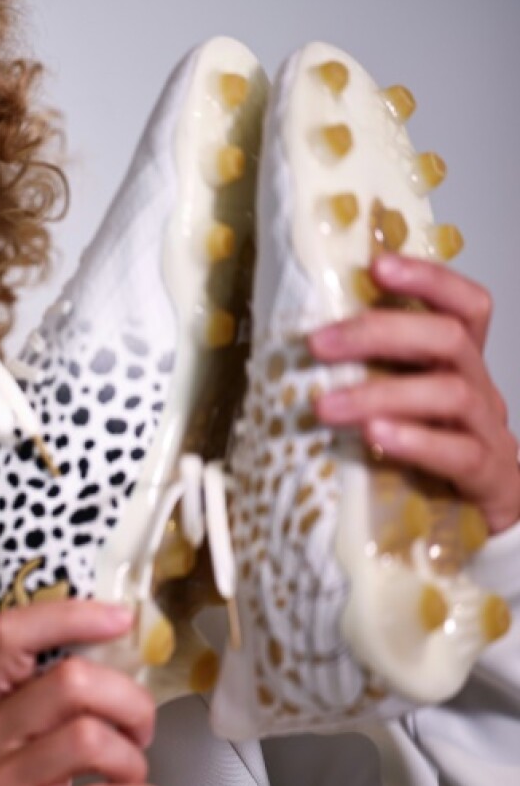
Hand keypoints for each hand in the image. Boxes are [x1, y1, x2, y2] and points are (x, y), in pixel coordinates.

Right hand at [0, 599, 165, 785]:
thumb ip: (37, 699)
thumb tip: (114, 658)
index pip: (13, 634)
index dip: (71, 616)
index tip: (120, 617)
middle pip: (72, 681)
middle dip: (129, 700)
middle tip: (139, 725)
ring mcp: (1, 784)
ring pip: (91, 738)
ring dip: (131, 758)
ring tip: (128, 773)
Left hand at [309, 251, 519, 533]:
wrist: (484, 520)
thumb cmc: (430, 451)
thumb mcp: (400, 402)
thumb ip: (369, 372)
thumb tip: (296, 344)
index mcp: (458, 363)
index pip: (464, 305)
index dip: (429, 279)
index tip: (377, 265)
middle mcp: (478, 387)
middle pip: (448, 340)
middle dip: (380, 333)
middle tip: (319, 343)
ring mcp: (487, 432)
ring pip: (449, 394)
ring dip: (381, 393)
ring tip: (326, 406)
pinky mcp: (488, 478)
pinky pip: (459, 453)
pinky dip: (415, 442)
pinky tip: (376, 437)